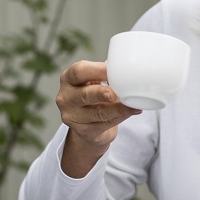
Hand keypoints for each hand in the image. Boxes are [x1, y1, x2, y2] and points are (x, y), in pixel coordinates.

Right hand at [56, 60, 139, 176]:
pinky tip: (131, 112)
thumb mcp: (94, 81)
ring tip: (133, 105)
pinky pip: (105, 124)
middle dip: (102, 93)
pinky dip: (120, 117)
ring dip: (118, 109)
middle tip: (116, 94)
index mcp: (68, 79)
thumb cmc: (94, 96)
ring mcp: (72, 116)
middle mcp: (65, 98)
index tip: (116, 70)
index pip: (79, 71)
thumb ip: (104, 74)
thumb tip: (125, 67)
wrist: (89, 125)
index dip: (98, 70)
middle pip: (84, 94)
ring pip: (98, 113)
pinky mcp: (83, 131)